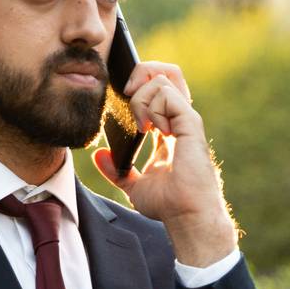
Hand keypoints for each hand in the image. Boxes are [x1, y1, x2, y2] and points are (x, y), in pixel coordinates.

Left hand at [91, 60, 237, 266]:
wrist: (186, 216)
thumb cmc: (169, 204)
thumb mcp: (134, 185)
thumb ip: (116, 169)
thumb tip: (100, 155)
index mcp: (168, 129)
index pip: (157, 90)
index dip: (139, 86)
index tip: (124, 101)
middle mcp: (178, 120)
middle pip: (166, 72)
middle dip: (141, 74)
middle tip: (128, 95)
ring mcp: (186, 120)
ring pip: (163, 78)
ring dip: (142, 97)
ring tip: (141, 124)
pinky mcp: (189, 124)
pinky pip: (167, 94)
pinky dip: (152, 106)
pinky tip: (152, 130)